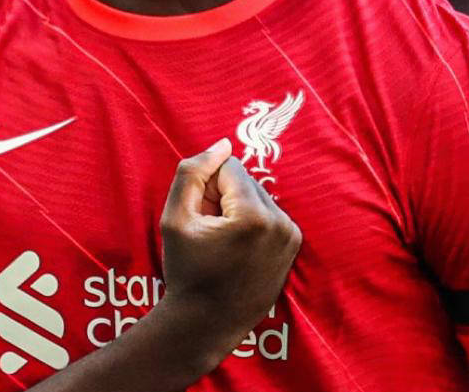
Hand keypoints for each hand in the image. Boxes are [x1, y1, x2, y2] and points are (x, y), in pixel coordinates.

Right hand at [155, 138, 301, 361]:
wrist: (206, 323)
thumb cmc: (187, 272)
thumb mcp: (174, 218)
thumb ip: (192, 172)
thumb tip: (223, 144)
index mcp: (254, 216)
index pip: (230, 167)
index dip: (206, 187)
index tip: (200, 217)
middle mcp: (280, 223)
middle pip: (246, 180)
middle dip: (223, 196)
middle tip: (208, 231)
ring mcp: (290, 236)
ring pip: (257, 195)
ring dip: (237, 209)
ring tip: (222, 242)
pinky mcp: (293, 245)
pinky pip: (269, 213)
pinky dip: (251, 222)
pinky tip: (237, 249)